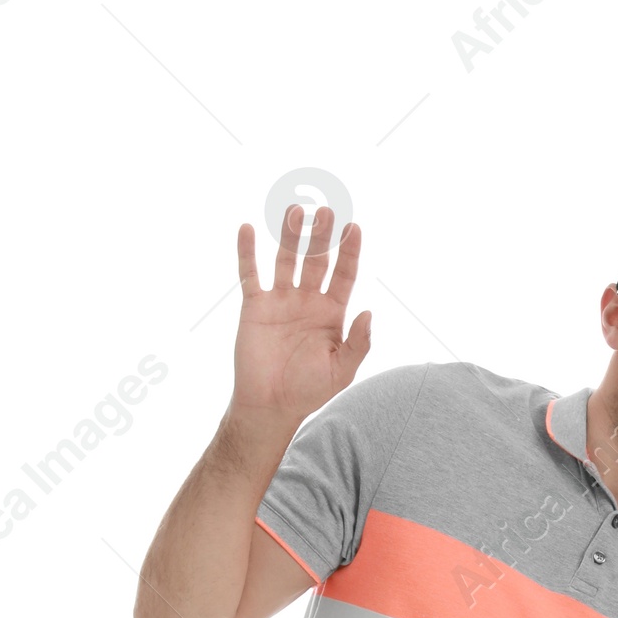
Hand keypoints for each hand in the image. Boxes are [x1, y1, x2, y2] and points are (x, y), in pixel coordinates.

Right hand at [229, 202, 370, 437]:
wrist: (270, 405)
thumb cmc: (308, 391)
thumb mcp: (341, 371)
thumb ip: (358, 343)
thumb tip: (369, 313)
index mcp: (332, 313)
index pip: (344, 274)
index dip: (349, 251)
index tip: (355, 228)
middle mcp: (307, 301)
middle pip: (317, 260)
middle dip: (322, 236)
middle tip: (327, 212)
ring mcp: (280, 300)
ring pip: (286, 259)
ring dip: (290, 236)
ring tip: (295, 211)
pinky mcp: (255, 306)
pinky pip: (250, 274)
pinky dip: (247, 252)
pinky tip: (247, 229)